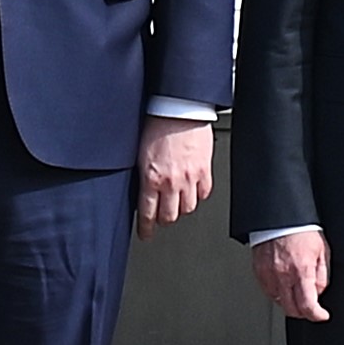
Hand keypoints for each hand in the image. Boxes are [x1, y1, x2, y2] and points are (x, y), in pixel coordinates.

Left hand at [135, 116, 214, 230]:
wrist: (179, 110)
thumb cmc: (156, 125)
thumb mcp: (139, 154)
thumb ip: (142, 175)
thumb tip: (141, 190)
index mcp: (151, 178)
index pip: (148, 213)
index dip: (147, 228)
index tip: (146, 234)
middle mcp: (171, 182)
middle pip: (170, 216)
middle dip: (164, 219)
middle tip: (160, 217)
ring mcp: (190, 178)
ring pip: (188, 208)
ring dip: (181, 208)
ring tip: (176, 203)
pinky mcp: (205, 171)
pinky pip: (204, 193)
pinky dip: (198, 195)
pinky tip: (192, 190)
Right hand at [249, 230, 329, 322]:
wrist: (281, 217)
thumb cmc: (301, 231)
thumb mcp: (322, 253)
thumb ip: (322, 276)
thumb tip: (318, 293)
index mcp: (301, 271)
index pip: (308, 306)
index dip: (317, 315)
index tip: (321, 315)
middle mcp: (283, 275)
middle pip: (291, 309)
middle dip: (303, 312)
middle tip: (310, 308)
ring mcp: (268, 274)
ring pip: (278, 302)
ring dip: (289, 302)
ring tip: (296, 293)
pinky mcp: (258, 271)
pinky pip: (267, 291)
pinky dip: (277, 293)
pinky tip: (283, 286)